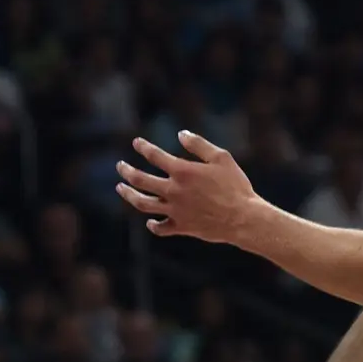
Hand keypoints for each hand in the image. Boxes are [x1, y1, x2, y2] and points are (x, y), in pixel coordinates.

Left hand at [116, 132, 265, 243]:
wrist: (242, 218)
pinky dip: (152, 225)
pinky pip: (160, 227)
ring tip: (121, 188)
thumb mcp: (222, 158)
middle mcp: (174, 191)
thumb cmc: (235, 185)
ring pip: (142, 203)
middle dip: (127, 171)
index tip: (136, 143)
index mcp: (183, 172)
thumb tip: (181, 134)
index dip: (144, 148)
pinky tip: (150, 221)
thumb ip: (199, 145)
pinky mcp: (180, 226)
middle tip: (120, 166)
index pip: (155, 156)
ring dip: (128, 195)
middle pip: (141, 180)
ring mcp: (174, 210)